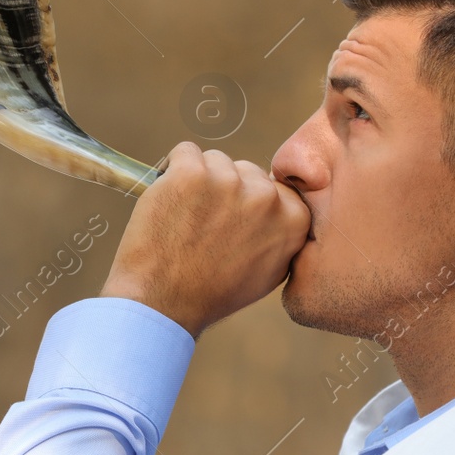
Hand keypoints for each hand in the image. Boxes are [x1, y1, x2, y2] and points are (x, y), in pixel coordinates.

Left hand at [100, 141, 310, 337]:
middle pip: (245, 171)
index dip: (249, 202)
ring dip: (198, 181)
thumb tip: (281, 210)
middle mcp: (267, 197)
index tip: (230, 221)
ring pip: (214, 161)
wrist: (162, 301)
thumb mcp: (267, 273)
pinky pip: (184, 152)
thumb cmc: (210, 293)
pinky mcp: (192, 173)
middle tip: (204, 227)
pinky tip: (168, 202)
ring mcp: (229, 182)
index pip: (275, 188)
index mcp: (293, 219)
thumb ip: (281, 236)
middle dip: (225, 191)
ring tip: (185, 221)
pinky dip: (171, 170)